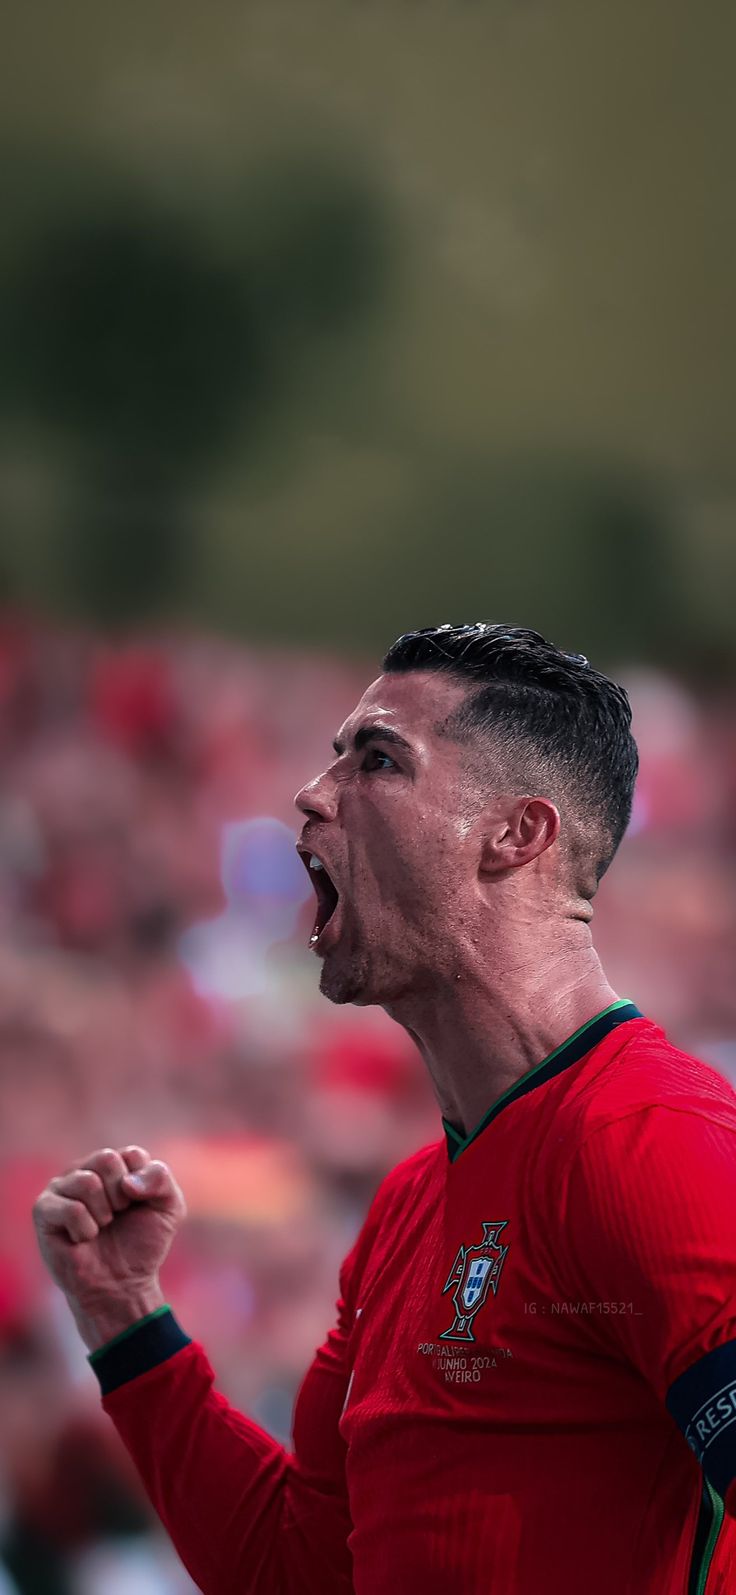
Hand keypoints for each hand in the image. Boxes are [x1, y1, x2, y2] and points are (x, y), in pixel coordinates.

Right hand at [32, 1146, 186, 1348]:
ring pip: (87, 1182)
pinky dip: (86, 1229)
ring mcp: (61, 1188)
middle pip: (107, 1160)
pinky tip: (83, 1239)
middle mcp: (84, 1169)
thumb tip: (127, 1182)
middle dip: (121, 1197)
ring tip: (100, 1228)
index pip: (131, 1155)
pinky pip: (71, 1209)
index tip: (137, 1207)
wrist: (121, 1285)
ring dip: (103, 1214)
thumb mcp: (169, 1207)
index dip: (142, 1187)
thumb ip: (160, 1178)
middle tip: (117, 1218)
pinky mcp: (43, 1210)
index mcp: (113, 1164)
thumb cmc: (142, 1244)